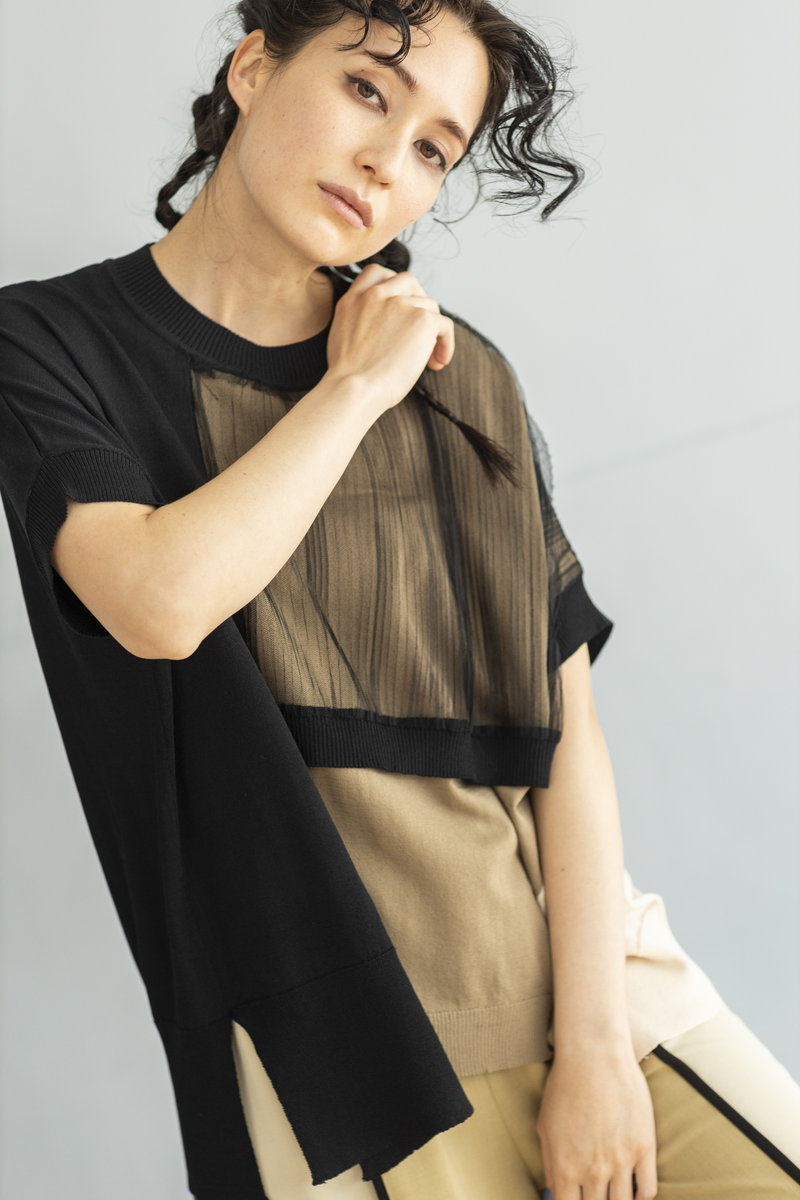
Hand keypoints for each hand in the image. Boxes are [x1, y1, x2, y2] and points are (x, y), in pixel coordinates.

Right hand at [325, 263, 454, 414]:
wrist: (354, 390)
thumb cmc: (347, 379)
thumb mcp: (341, 338)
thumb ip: (360, 321)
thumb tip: (384, 329)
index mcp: (353, 299)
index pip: (376, 273)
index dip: (393, 285)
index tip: (399, 304)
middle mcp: (376, 295)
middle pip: (408, 281)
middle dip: (419, 301)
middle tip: (421, 328)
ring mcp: (399, 303)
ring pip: (429, 305)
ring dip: (432, 329)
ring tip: (428, 357)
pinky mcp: (421, 318)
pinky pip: (444, 325)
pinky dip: (446, 344)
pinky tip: (438, 363)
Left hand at [536, 1048, 658, 1198]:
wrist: (594, 1055)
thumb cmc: (565, 1086)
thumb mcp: (545, 1126)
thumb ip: (550, 1164)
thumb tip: (554, 1193)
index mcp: (565, 1166)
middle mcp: (593, 1169)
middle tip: (595, 1196)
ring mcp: (621, 1160)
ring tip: (612, 1194)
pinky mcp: (644, 1147)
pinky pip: (648, 1189)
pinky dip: (641, 1197)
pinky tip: (633, 1193)